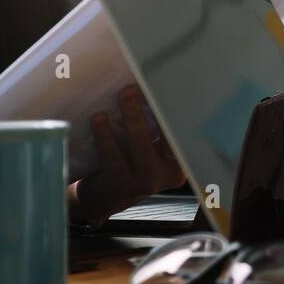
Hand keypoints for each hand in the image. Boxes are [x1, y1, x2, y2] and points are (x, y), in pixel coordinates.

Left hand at [68, 84, 184, 224]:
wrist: (102, 199)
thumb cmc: (130, 164)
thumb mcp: (152, 152)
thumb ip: (158, 130)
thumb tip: (154, 85)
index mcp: (180, 162)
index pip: (183, 132)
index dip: (179, 109)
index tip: (175, 86)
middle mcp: (168, 174)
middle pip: (167, 136)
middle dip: (157, 106)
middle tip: (149, 84)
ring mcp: (145, 183)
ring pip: (140, 144)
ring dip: (133, 116)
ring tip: (125, 95)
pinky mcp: (121, 186)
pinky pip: (113, 156)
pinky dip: (106, 135)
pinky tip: (99, 119)